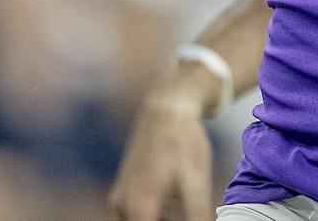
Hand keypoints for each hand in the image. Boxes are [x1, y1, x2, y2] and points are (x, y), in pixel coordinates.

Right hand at [108, 66, 215, 220]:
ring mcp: (120, 195)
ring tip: (186, 200)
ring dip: (165, 219)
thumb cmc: (183, 142)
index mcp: (138, 207)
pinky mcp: (123, 187)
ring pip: (143, 220)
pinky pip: (138, 210)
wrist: (167, 108)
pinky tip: (177, 194)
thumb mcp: (196, 181)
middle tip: (191, 209)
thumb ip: (197, 214)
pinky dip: (157, 210)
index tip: (187, 216)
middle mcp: (122, 205)